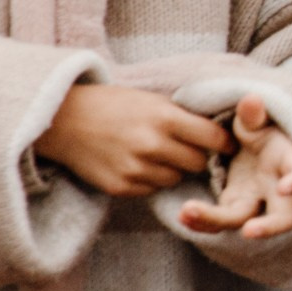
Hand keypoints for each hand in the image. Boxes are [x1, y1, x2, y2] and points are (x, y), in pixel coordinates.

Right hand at [35, 84, 232, 196]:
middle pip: (198, 163)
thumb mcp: (153, 100)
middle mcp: (152, 145)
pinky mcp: (121, 187)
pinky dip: (150, 179)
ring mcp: (135, 169)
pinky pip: (152, 189)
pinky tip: (136, 163)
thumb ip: (184, 117)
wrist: (63, 120)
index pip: (213, 138)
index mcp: (165, 118)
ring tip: (156, 154)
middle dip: (198, 156)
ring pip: (176, 179)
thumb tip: (221, 132)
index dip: (225, 143)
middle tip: (188, 148)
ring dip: (173, 169)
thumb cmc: (114, 105)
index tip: (228, 146)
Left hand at [178, 95, 291, 238]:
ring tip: (187, 212)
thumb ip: (253, 114)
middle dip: (268, 227)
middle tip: (248, 231)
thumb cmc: (256, 129)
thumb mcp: (255, 118)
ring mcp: (253, 201)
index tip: (286, 187)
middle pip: (281, 217)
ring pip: (241, 221)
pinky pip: (218, 222)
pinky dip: (201, 221)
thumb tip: (251, 100)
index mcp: (286, 162)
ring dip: (216, 221)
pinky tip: (182, 215)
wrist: (245, 143)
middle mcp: (275, 189)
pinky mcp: (231, 208)